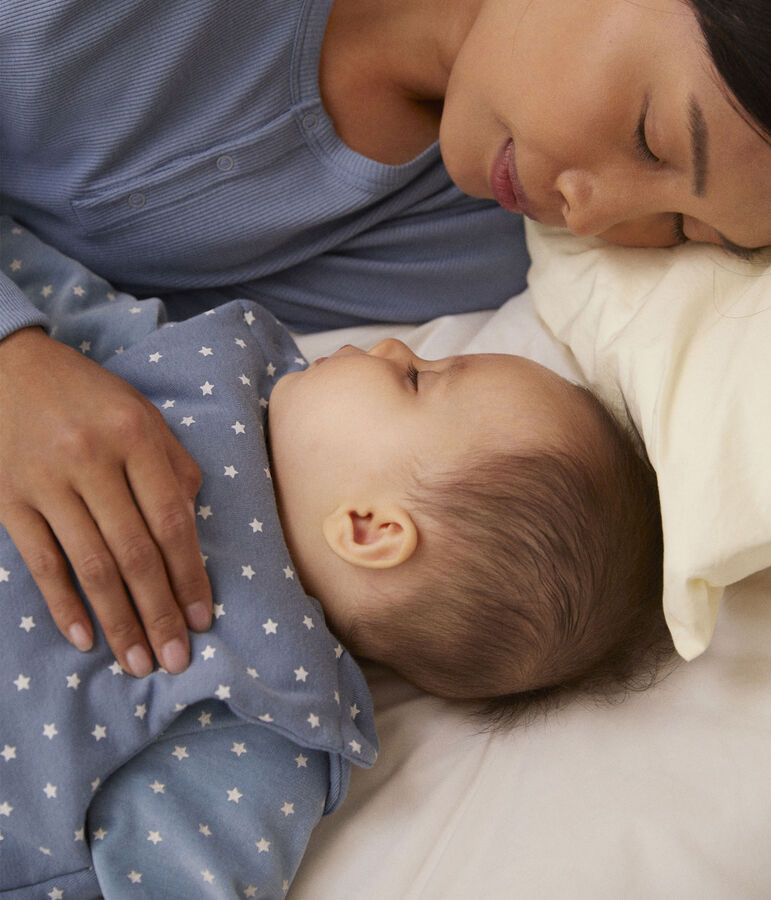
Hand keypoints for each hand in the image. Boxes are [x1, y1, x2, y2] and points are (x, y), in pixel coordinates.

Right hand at [0, 327, 211, 674]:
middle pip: (135, 553)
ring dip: (118, 621)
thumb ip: (174, 466)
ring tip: (140, 662)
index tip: (204, 618)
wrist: (6, 366)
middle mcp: (91, 461)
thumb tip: (192, 527)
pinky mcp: (9, 500)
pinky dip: (63, 604)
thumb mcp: (142, 414)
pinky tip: (85, 639)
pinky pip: (42, 562)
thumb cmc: (88, 394)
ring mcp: (46, 483)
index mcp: (134, 437)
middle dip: (159, 612)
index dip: (190, 575)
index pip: (172, 522)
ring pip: (90, 566)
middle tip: (177, 659)